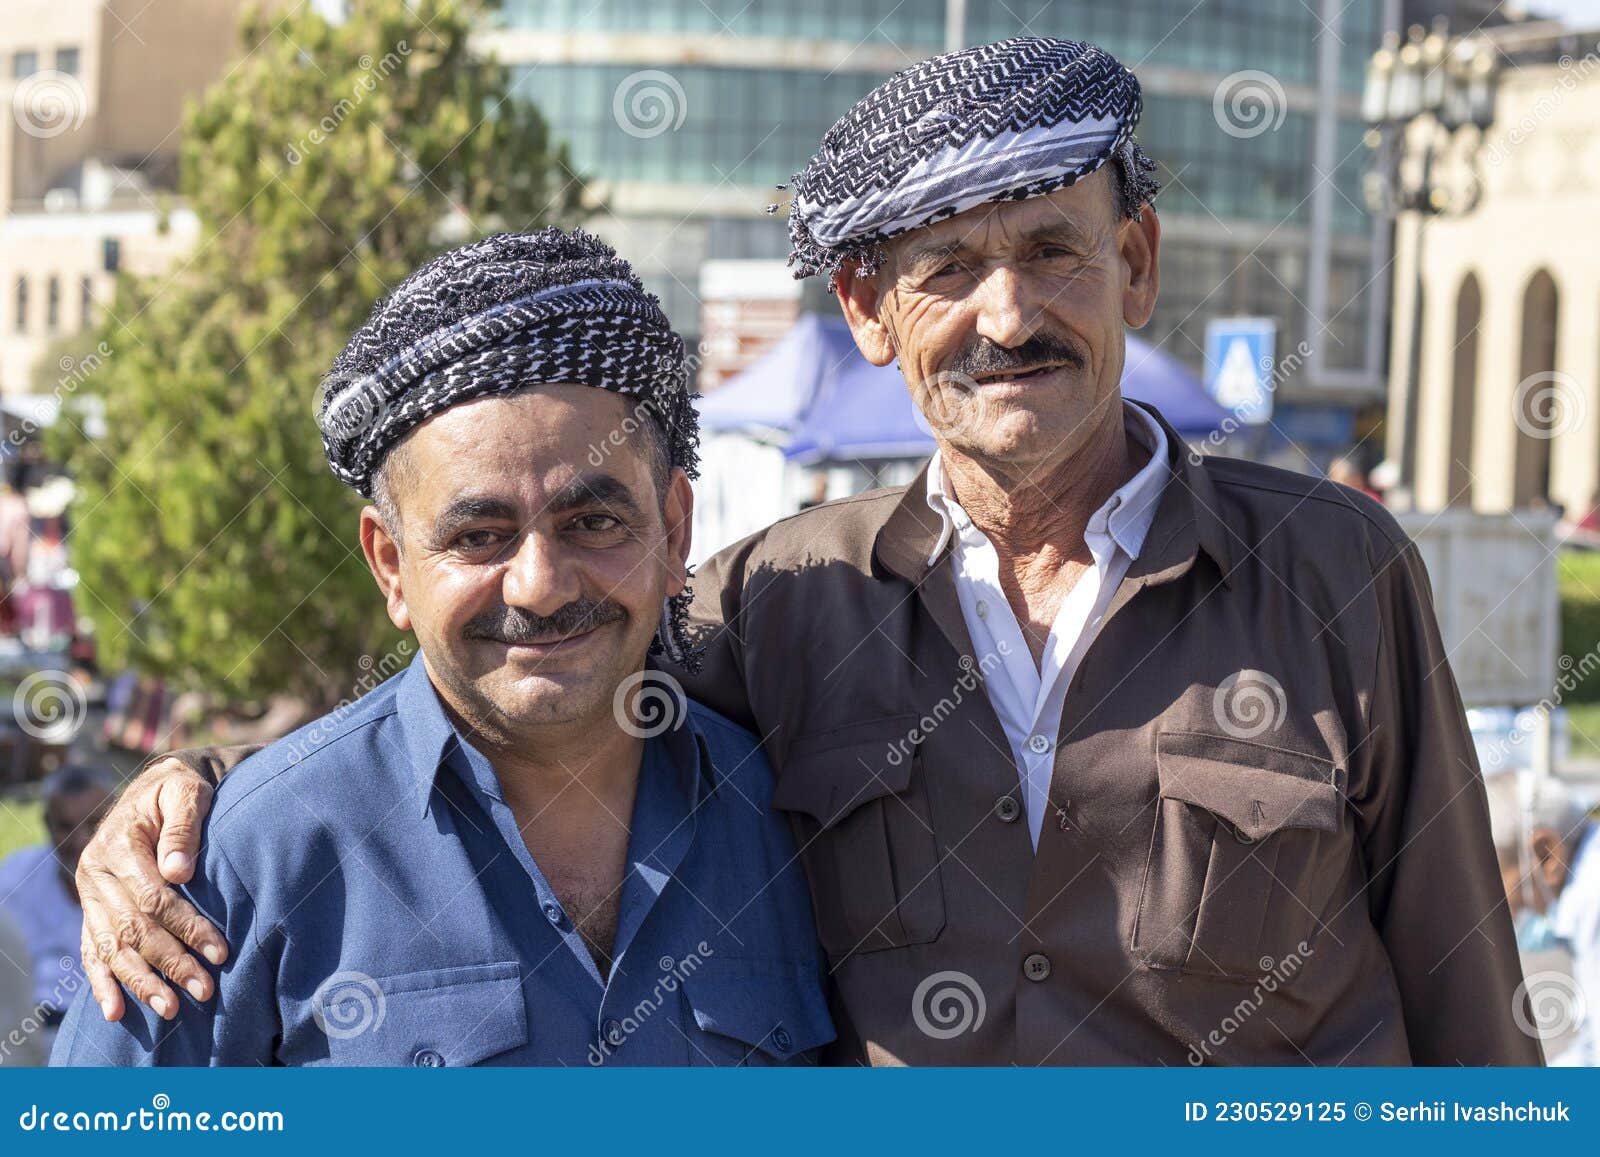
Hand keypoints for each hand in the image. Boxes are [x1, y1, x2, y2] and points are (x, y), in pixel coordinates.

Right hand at [76, 759, 226, 1020]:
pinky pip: (91, 951)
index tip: (221, 952)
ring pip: (113, 947)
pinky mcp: (92, 910)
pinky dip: (102, 983)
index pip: (155, 899)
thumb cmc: (179, 791)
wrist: (153, 787)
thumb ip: (184, 827)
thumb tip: (178, 872)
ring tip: (171, 1010)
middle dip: (171, 964)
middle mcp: (96, 874)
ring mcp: (91, 895)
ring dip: (141, 982)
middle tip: (205, 991)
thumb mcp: (187, 793)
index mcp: (119, 846)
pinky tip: (115, 1012)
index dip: (187, 927)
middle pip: (134, 930)